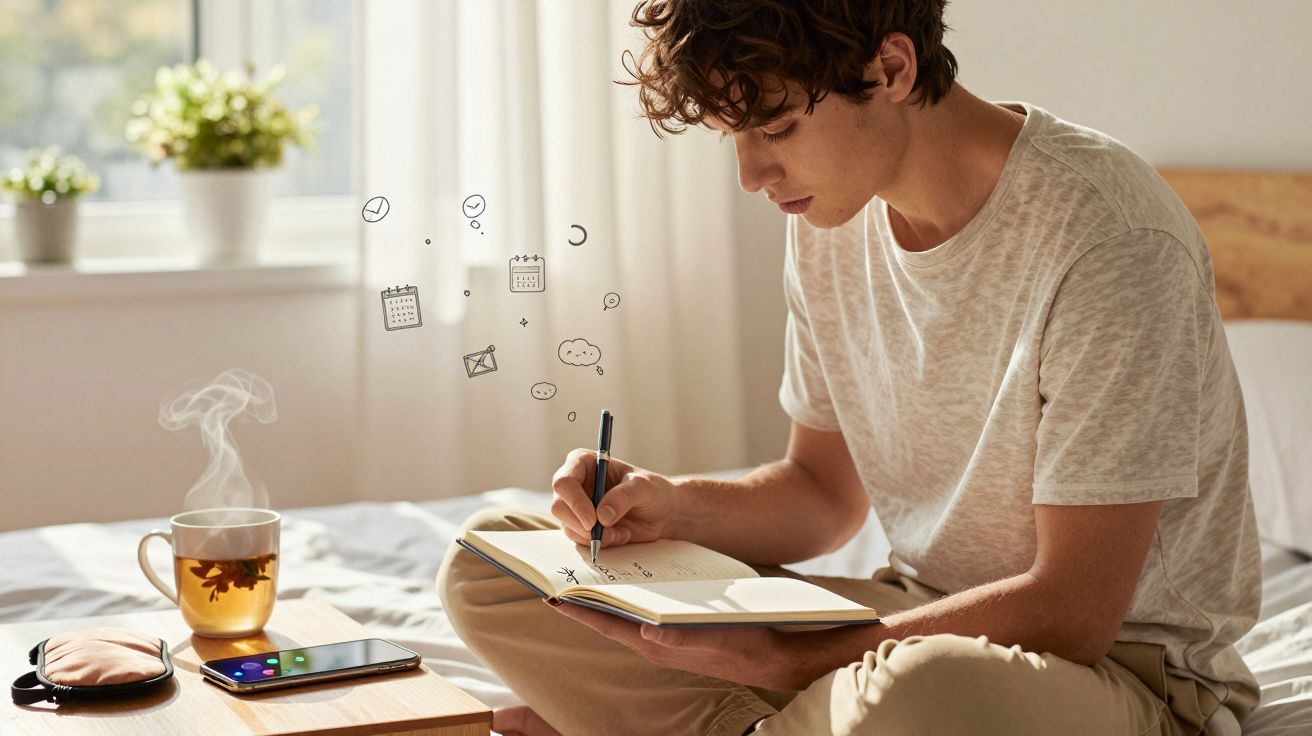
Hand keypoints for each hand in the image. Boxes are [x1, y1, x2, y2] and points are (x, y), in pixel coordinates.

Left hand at [541, 598, 802, 690]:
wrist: (770, 655)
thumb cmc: (742, 642)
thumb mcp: (712, 638)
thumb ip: (679, 638)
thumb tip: (647, 630)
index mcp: (655, 644)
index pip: (607, 624)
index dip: (578, 611)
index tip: (551, 596)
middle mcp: (652, 642)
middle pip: (608, 618)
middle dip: (583, 600)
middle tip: (558, 578)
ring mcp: (662, 639)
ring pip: (622, 615)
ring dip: (602, 597)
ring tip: (582, 576)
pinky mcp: (673, 632)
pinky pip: (640, 613)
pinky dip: (625, 598)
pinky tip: (624, 583)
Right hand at [550, 449, 680, 548]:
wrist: (663, 513)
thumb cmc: (653, 491)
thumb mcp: (643, 487)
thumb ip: (623, 497)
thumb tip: (602, 517)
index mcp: (584, 463)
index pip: (564, 482)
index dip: (574, 502)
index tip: (593, 520)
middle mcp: (576, 485)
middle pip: (559, 507)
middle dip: (581, 524)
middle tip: (605, 533)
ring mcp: (577, 507)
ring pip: (568, 527)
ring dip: (594, 536)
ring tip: (621, 533)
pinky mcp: (583, 526)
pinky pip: (580, 540)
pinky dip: (600, 543)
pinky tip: (621, 536)